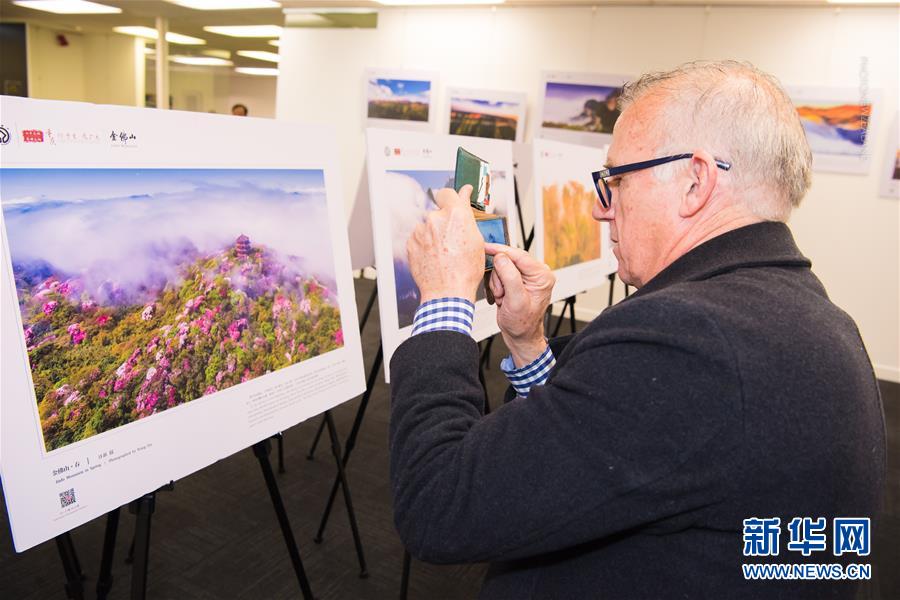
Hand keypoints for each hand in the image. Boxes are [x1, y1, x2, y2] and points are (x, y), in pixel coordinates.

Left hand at [407, 185, 484, 303]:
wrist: (447, 291)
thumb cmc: (464, 271)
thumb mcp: (476, 241)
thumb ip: (468, 216)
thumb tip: (465, 198)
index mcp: (455, 215)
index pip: (449, 193)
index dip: (453, 197)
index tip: (457, 197)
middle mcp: (435, 218)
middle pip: (438, 211)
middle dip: (445, 221)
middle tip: (453, 237)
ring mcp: (421, 230)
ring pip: (428, 225)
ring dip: (434, 233)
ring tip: (444, 251)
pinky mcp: (411, 242)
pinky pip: (419, 237)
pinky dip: (426, 244)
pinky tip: (435, 256)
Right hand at [485, 243, 554, 366]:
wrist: (520, 335)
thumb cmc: (522, 323)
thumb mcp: (516, 300)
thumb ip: (509, 276)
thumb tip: (501, 257)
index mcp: (542, 275)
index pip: (519, 255)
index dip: (501, 250)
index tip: (487, 247)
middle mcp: (536, 273)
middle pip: (509, 260)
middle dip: (500, 276)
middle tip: (502, 293)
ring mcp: (527, 276)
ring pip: (503, 267)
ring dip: (498, 283)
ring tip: (504, 298)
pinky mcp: (518, 280)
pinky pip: (501, 273)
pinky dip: (498, 285)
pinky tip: (503, 296)